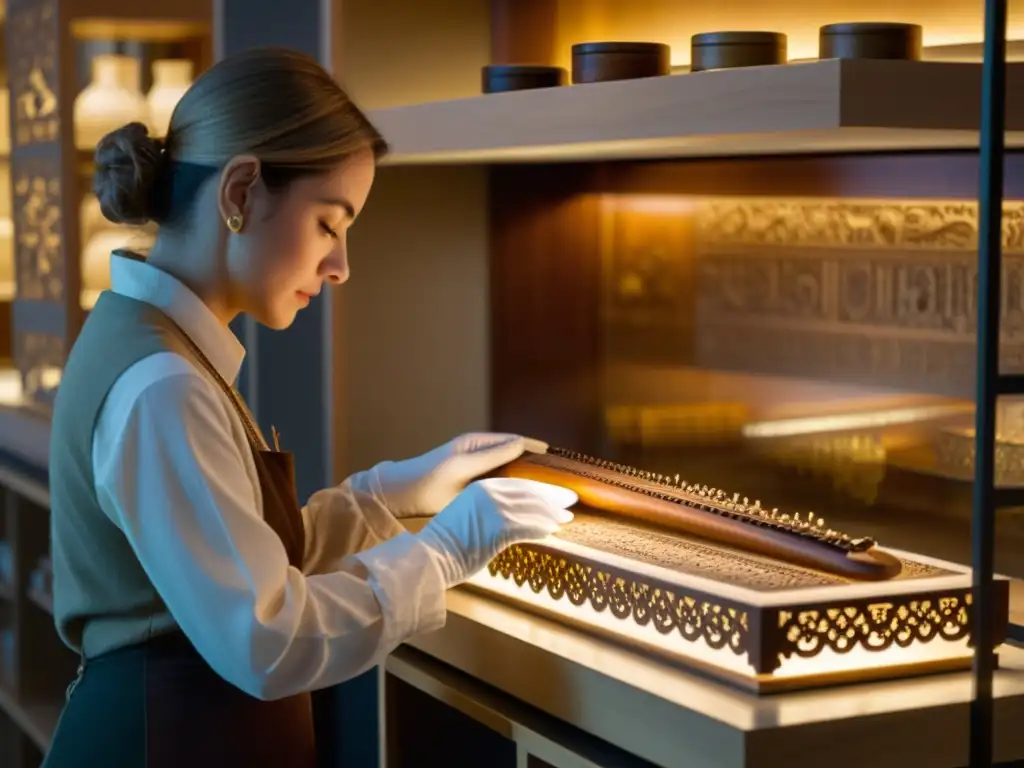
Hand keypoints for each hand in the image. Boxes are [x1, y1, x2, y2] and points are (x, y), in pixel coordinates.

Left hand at [370, 433, 547, 518]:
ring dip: (528, 478)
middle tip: (563, 479)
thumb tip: (522, 444)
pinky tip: (525, 499)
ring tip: (550, 490)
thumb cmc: (429, 480)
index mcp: (478, 443)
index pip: (518, 442)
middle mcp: (480, 452)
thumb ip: (492, 456)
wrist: (403, 494)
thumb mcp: (462, 467)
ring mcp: (478, 467)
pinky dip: (515, 486)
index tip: (561, 459)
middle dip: (539, 465)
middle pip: (518, 455)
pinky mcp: (474, 482)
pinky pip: (501, 480)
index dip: (539, 450)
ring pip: (511, 470)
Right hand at [416, 478, 574, 587]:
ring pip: (533, 509)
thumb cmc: (448, 541)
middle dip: (554, 497)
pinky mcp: (498, 528)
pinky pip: (528, 527)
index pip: (521, 483)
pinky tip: (551, 532)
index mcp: (482, 486)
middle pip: (531, 492)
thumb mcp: (469, 514)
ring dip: (552, 515)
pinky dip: (541, 529)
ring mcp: (494, 510)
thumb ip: (490, 511)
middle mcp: (489, 493)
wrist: (431, 554)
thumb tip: (514, 518)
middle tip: (571, 502)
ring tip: (566, 519)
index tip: (558, 492)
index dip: (542, 488)